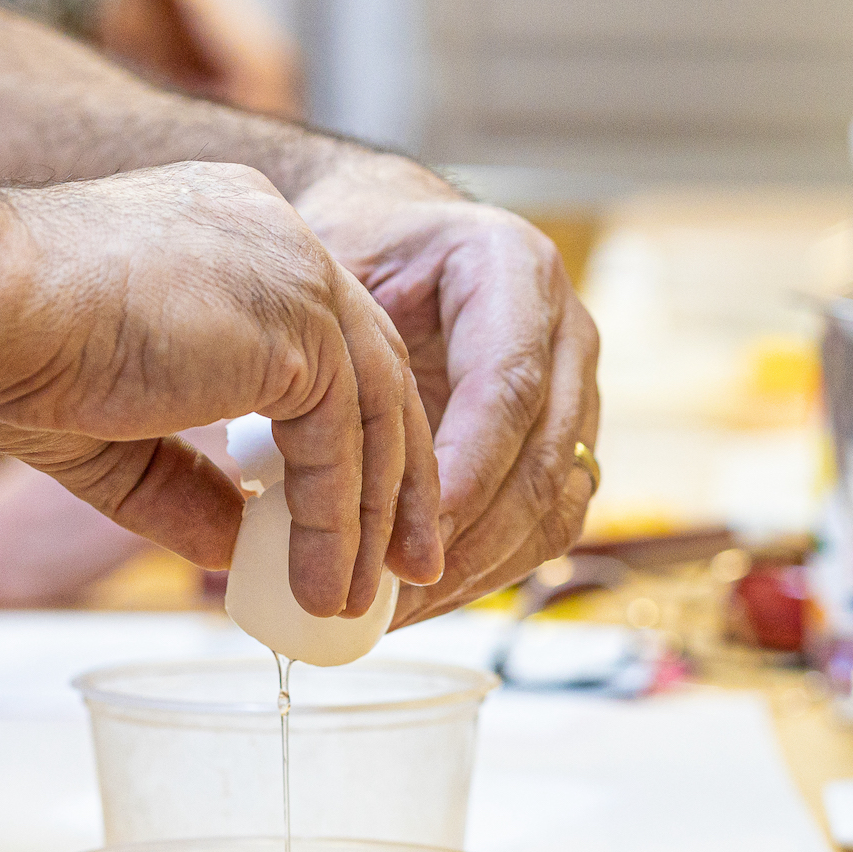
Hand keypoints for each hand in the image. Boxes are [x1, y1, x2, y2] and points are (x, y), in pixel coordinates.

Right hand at [0, 162, 440, 617]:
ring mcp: (296, 273)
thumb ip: (181, 482)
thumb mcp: (106, 433)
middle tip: (403, 563)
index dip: (346, 430)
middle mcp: (278, 240)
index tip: (351, 510)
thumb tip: (236, 547)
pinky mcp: (299, 324)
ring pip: (374, 409)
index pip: (322, 340)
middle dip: (394, 476)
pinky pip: (346, 441)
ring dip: (371, 516)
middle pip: (373, 368)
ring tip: (360, 601)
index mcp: (233, 239)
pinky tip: (323, 583)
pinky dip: (339, 522)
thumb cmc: (0, 350)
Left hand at [295, 158, 599, 625]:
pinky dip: (490, 571)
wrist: (399, 239)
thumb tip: (274, 456)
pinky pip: (547, 525)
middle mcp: (567, 334)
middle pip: (543, 459)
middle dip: (471, 537)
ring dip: (482, 569)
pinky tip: (424, 601)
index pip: (509, 385)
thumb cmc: (358, 247)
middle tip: (396, 589)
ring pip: (556, 506)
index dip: (468, 466)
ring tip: (401, 612)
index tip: (416, 527)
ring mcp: (578, 394)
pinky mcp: (566, 446)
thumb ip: (328, 340)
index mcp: (516, 270)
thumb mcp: (334, 261)